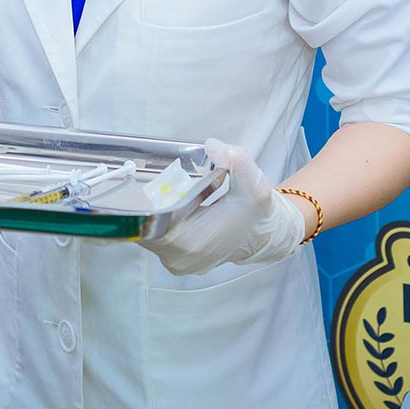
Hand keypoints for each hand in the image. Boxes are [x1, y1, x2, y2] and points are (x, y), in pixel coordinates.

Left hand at [140, 140, 307, 276]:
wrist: (265, 236)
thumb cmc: (256, 213)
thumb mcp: (253, 183)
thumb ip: (236, 161)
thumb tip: (212, 146)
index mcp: (191, 243)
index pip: (147, 218)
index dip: (146, 197)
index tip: (151, 178)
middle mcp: (178, 259)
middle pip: (144, 222)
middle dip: (150, 199)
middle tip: (158, 177)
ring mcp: (175, 262)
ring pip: (148, 228)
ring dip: (156, 207)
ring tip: (170, 189)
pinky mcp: (175, 260)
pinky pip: (156, 234)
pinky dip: (162, 217)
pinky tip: (176, 203)